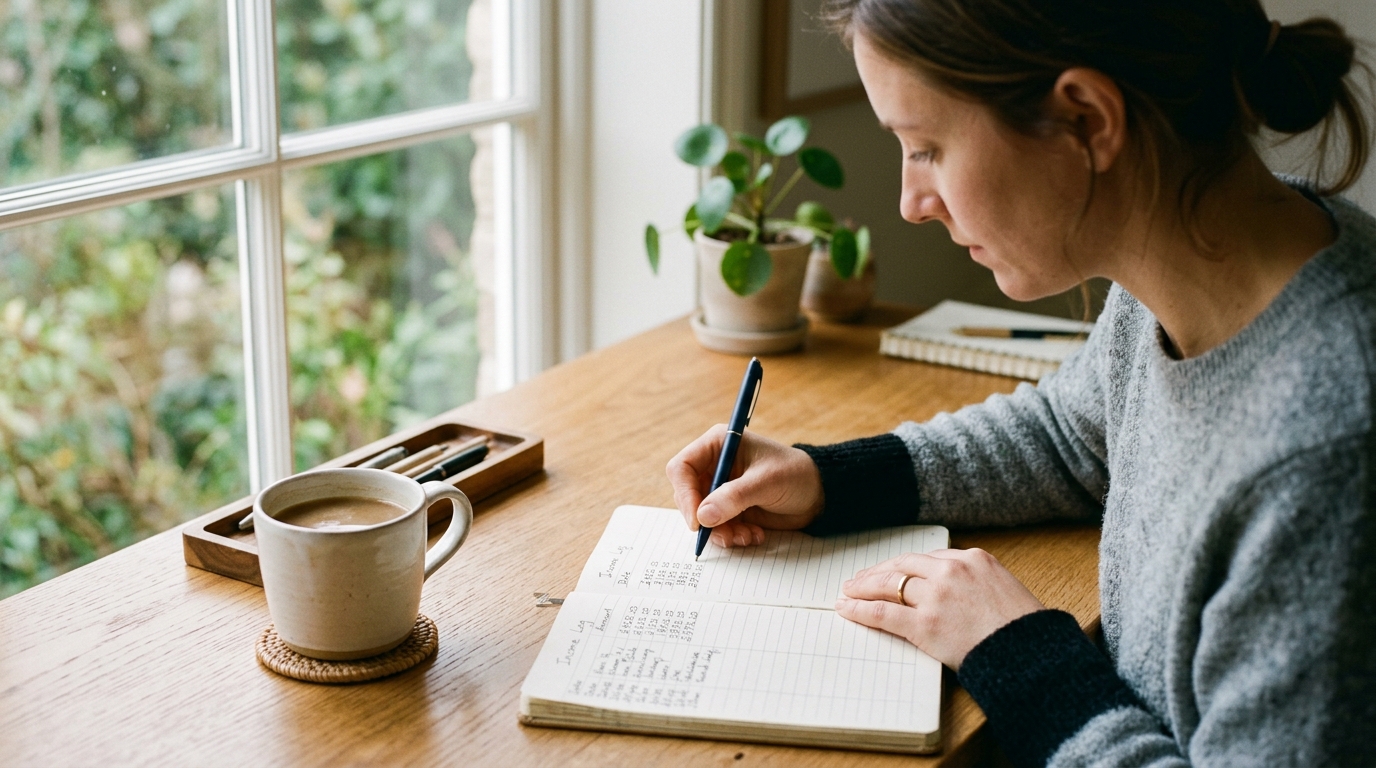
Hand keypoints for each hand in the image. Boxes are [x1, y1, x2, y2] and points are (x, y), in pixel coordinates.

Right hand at [666, 426, 823, 547]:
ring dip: (721, 532)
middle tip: (726, 534)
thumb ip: (734, 497)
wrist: (818, 495)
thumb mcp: (766, 482)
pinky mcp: (729, 508)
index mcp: (718, 444)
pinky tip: (754, 535)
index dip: (685, 494)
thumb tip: (703, 516)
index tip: (698, 520)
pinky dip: (731, 536)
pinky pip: (716, 527)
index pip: (682, 468)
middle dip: (705, 519)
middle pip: (687, 496)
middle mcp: (715, 465)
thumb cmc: (795, 475)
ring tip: (747, 536)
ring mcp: (720, 488)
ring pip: (701, 516)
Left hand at [836, 548, 1044, 669]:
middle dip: (878, 572)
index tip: (893, 571)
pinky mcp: (925, 623)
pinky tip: (848, 609)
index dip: (905, 566)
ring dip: (864, 587)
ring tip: (849, 591)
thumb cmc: (1023, 629)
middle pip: (904, 565)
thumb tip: (956, 592)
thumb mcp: (1005, 589)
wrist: (1030, 653)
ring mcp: (936, 596)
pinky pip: (883, 612)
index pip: (928, 558)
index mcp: (974, 559)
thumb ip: (977, 582)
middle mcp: (952, 571)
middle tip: (861, 579)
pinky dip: (860, 609)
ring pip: (889, 585)